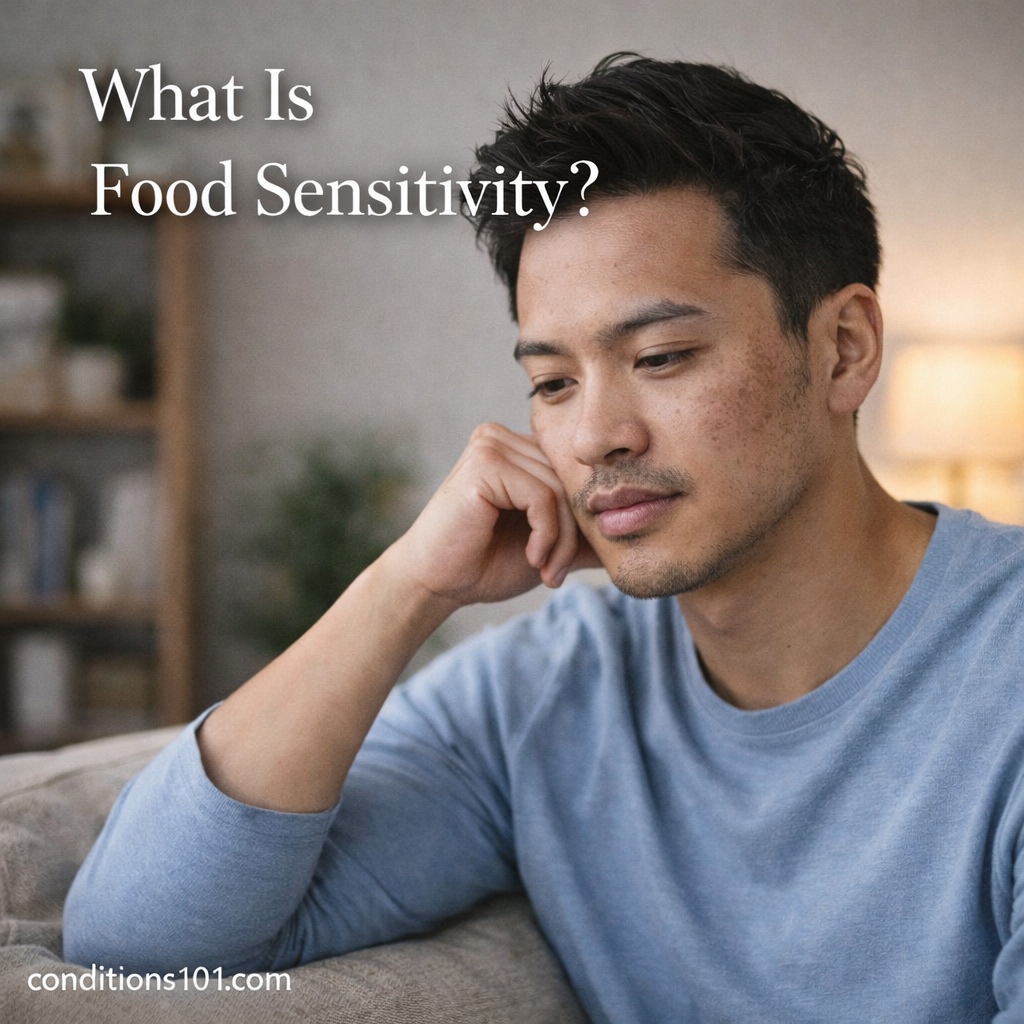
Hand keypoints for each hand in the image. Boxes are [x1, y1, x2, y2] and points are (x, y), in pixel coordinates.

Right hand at [388, 423, 599, 607]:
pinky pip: (542, 496)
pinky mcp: (485, 463)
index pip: (573, 474)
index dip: (579, 520)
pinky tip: (533, 558)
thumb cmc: (484, 564)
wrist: (435, 584)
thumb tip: (634, 529)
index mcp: (517, 449)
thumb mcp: (547, 545)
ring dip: (561, 541)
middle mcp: (503, 438)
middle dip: (572, 535)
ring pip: (560, 491)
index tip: (564, 565)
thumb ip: (582, 533)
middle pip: (569, 481)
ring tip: (546, 570)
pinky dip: (546, 535)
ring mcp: (491, 445)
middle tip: (557, 574)